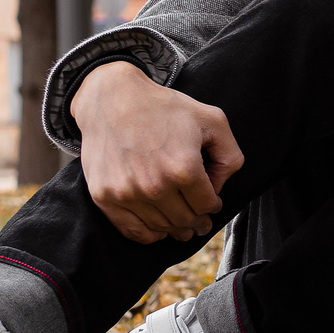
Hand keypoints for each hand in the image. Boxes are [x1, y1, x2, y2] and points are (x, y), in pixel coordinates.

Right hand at [72, 62, 244, 244]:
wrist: (112, 98)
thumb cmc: (163, 107)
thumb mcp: (212, 120)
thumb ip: (229, 156)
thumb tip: (220, 187)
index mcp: (184, 168)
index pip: (207, 205)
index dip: (213, 205)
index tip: (212, 203)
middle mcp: (154, 185)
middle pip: (185, 220)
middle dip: (197, 221)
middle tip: (201, 222)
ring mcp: (127, 193)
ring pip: (161, 228)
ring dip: (175, 229)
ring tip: (182, 226)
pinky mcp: (104, 196)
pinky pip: (132, 230)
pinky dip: (149, 234)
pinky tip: (158, 228)